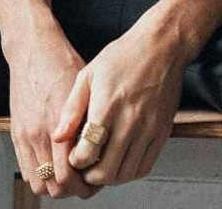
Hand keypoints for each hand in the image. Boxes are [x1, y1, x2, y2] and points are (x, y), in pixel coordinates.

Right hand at [6, 21, 104, 199]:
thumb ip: (87, 123)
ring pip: (38, 183)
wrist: (32, 48)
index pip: (67, 175)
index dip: (84, 185)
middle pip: (54, 186)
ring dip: (55, 185)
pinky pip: (25, 168)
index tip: (96, 179)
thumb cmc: (60, 63)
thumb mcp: (83, 90)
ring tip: (71, 175)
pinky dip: (40, 174)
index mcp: (58, 124)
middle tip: (87, 181)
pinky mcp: (16, 132)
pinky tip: (54, 164)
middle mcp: (38, 134)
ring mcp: (25, 135)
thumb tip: (98, 149)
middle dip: (73, 189)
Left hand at [51, 12, 186, 186]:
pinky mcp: (162, 131)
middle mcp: (129, 121)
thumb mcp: (89, 74)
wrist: (161, 46)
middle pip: (106, 171)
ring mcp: (148, 128)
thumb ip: (72, 108)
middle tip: (86, 166)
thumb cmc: (124, 56)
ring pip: (126, 174)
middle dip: (90, 175)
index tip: (74, 156)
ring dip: (110, 176)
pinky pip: (145, 166)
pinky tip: (122, 160)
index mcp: (107, 106)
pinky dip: (130, 172)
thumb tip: (58, 136)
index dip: (76, 161)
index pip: (87, 153)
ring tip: (102, 164)